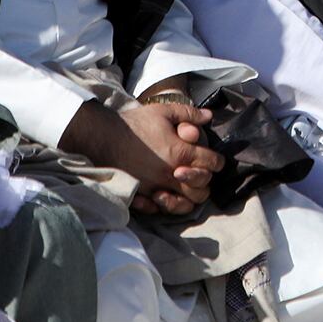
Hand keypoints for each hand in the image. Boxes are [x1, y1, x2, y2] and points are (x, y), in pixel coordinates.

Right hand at [60, 97, 222, 217]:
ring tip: (186, 187)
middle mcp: (171, 174)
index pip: (212, 163)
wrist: (104, 137)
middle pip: (202, 189)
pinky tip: (166, 195)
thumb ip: (190, 114)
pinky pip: (160, 210)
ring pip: (185, 204)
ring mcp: (155, 187)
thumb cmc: (135, 123)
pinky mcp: (141, 195)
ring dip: (189, 197)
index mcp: (180, 153)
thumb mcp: (165, 111)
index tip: (216, 160)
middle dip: (205, 180)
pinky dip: (166, 205)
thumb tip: (209, 117)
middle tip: (200, 172)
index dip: (218, 161)